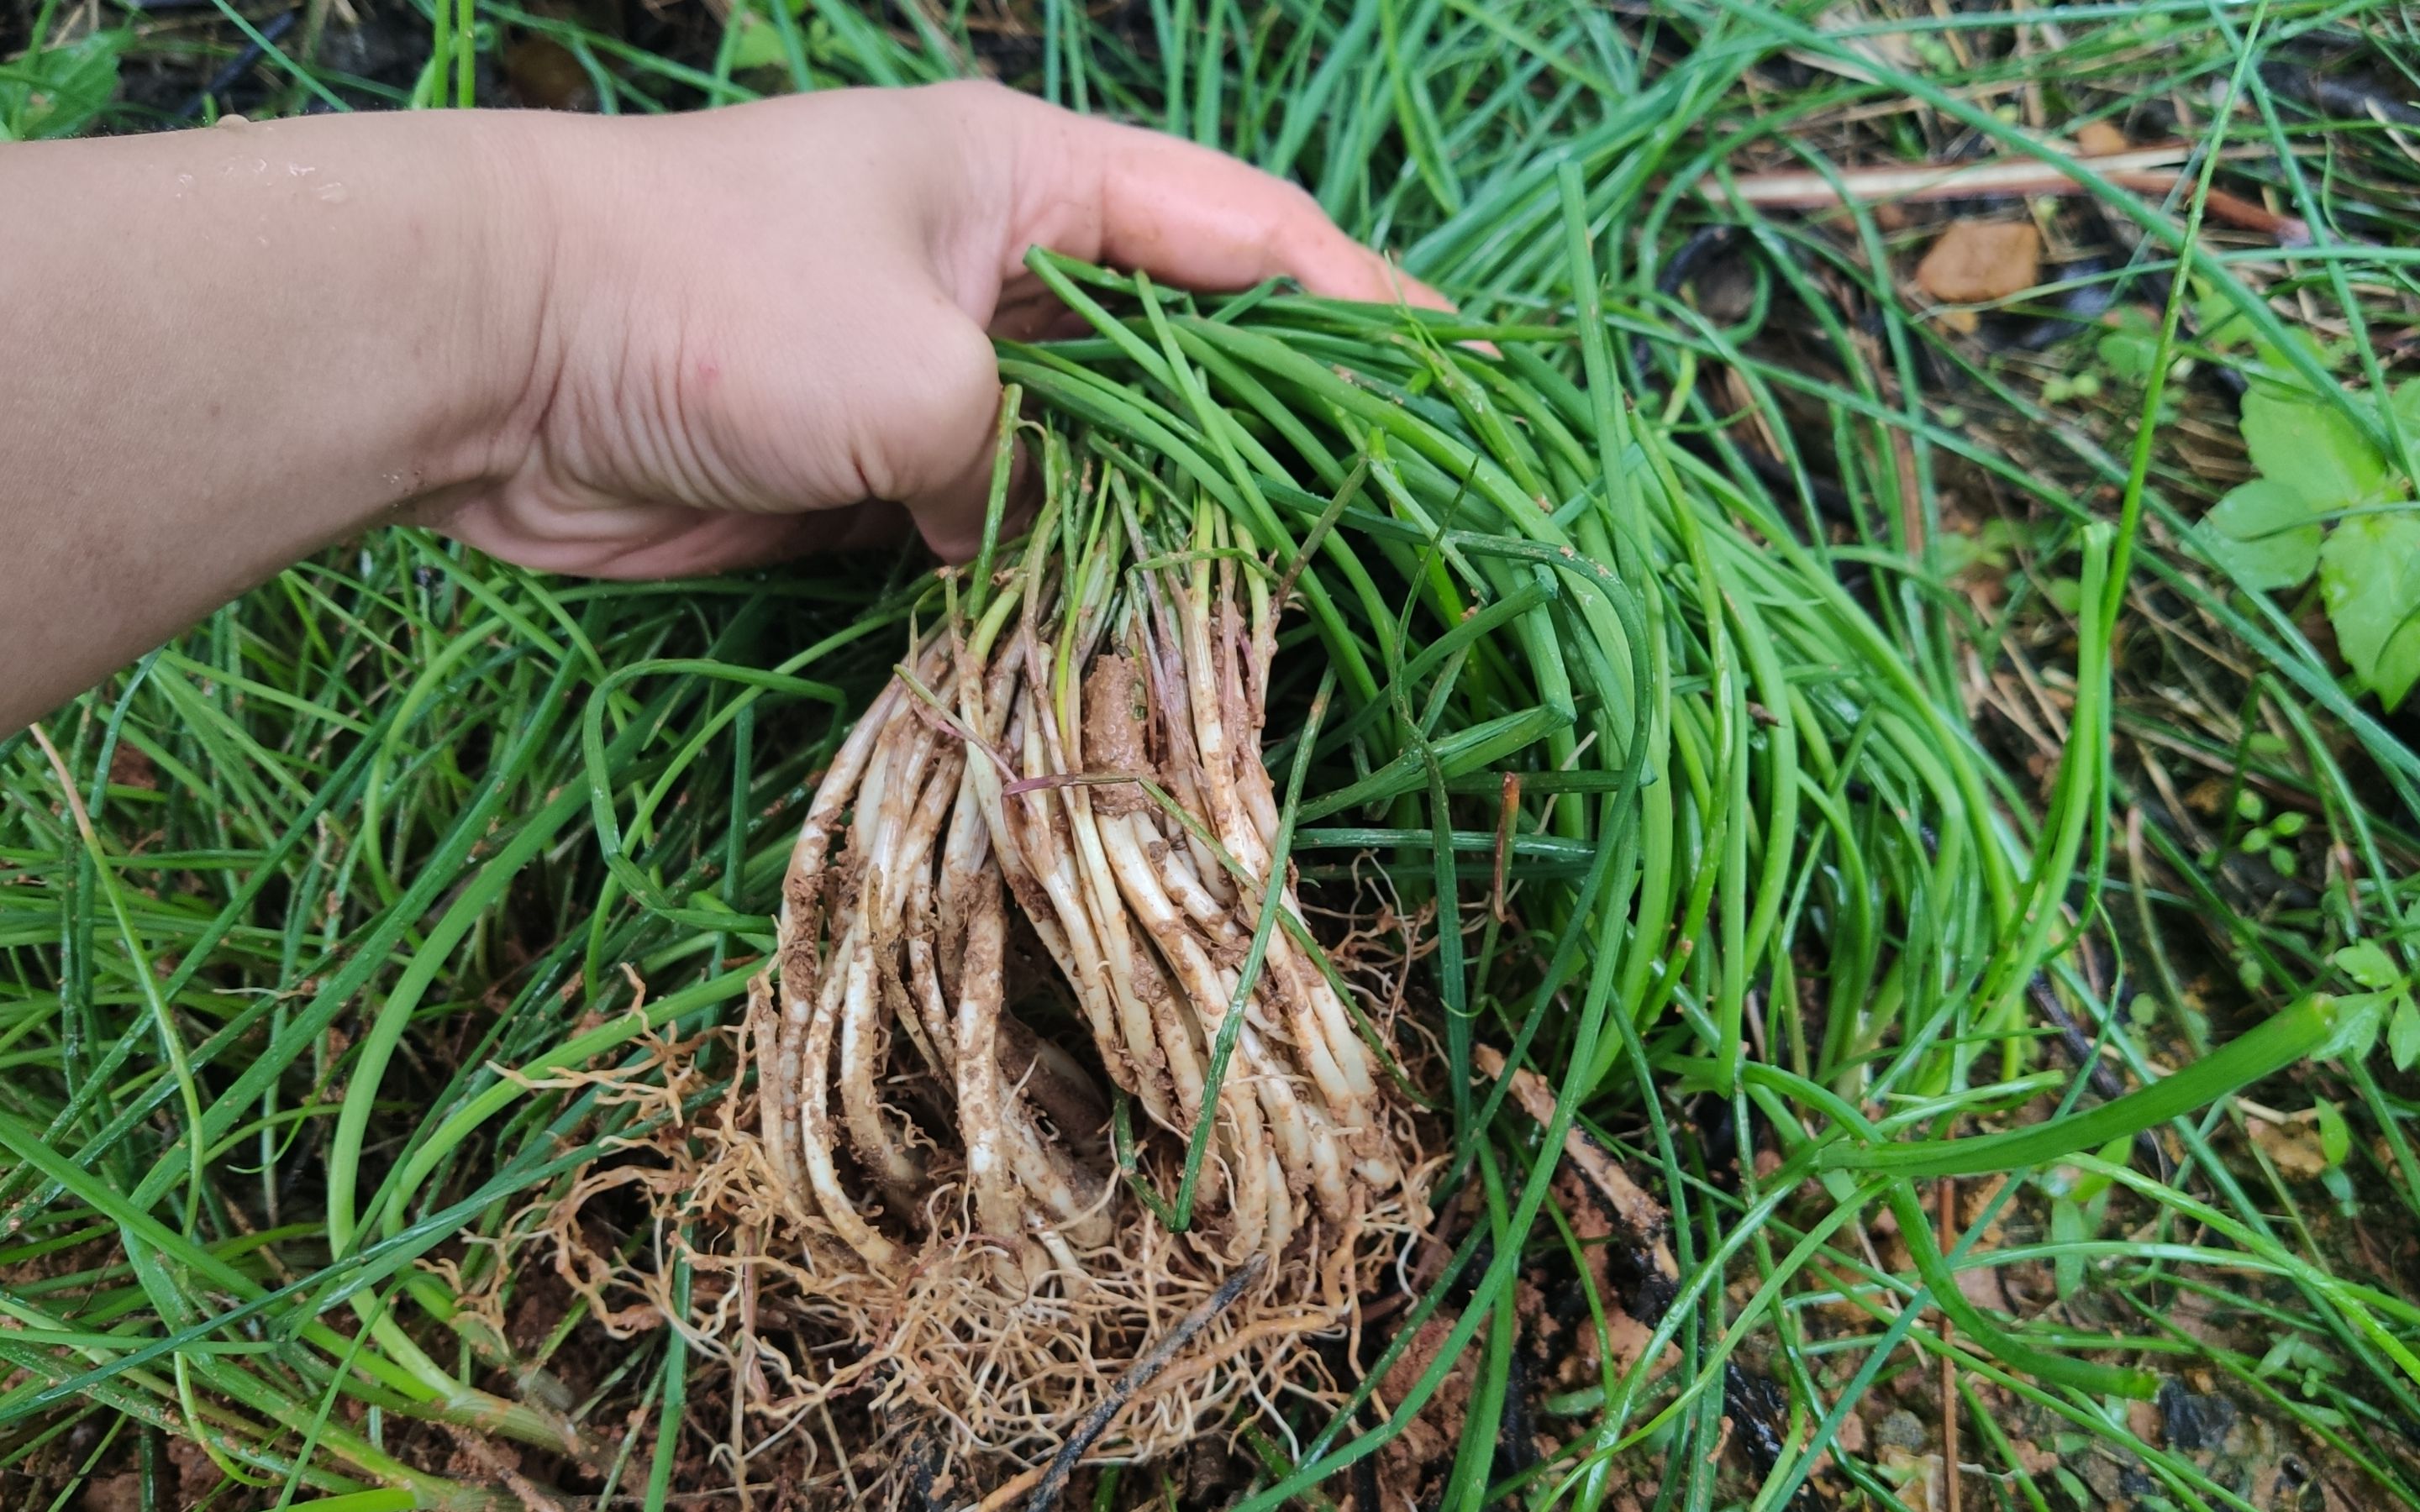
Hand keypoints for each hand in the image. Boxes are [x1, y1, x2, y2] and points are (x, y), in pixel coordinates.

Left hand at [441, 82, 1444, 575]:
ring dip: (1154, 529)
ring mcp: (932, 365)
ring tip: (1260, 605)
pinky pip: (1000, 523)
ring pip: (1091, 455)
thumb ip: (1028, 474)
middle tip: (1375, 523)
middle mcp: (993, 264)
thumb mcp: (916, 382)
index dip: (1359, 307)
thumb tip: (1038, 553)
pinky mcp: (872, 461)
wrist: (486, 357)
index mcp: (1026, 177)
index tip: (1455, 379)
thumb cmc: (707, 302)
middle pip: (1180, 353)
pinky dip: (1050, 575)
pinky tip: (1113, 635)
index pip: (1241, 233)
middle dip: (1270, 436)